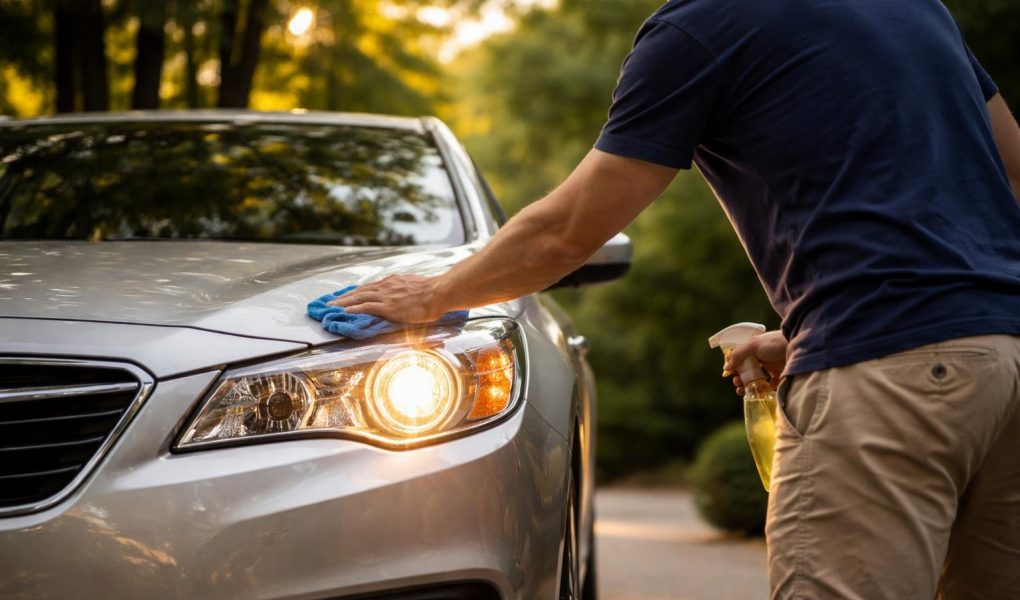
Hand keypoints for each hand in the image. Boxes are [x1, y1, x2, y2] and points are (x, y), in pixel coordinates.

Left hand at [327, 274, 446, 322]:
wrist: (439, 293)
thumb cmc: (433, 292)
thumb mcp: (416, 287)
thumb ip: (407, 291)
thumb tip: (406, 297)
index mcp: (393, 281)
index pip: (370, 286)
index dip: (356, 291)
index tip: (346, 295)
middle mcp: (386, 286)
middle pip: (360, 290)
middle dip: (344, 296)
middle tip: (331, 301)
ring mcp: (386, 296)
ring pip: (359, 297)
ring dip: (343, 302)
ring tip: (332, 307)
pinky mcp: (388, 306)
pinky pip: (366, 306)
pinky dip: (354, 308)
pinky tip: (344, 311)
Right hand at [723, 330, 787, 394]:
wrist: (801, 348)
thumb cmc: (776, 343)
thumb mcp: (754, 345)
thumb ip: (738, 355)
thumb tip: (726, 368)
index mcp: (755, 348)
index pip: (740, 357)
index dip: (733, 365)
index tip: (728, 373)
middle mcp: (762, 358)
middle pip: (746, 370)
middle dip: (738, 377)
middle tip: (736, 382)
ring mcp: (771, 368)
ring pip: (755, 379)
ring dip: (746, 385)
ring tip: (741, 390)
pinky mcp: (780, 377)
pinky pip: (768, 387)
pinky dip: (761, 391)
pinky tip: (755, 393)